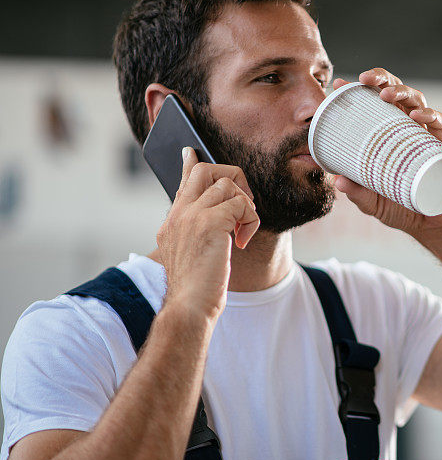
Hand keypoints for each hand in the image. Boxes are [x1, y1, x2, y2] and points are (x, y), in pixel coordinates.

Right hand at [156, 147, 259, 319]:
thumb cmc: (195, 290)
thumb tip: (221, 219)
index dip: (190, 164)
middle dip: (232, 178)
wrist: (188, 308)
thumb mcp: (192, 256)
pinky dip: (251, 220)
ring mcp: (192, 216)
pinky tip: (243, 242)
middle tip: (244, 203)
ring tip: (243, 229)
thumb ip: (200, 233)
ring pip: (227, 183)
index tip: (191, 151)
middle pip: (205, 170)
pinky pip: (242, 204)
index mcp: (172, 222)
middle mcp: (178, 214)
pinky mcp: (210, 223)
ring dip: (245, 204)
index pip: (182, 183)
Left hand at [329, 68, 441, 238]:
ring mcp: (424, 134)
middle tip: (364, 79)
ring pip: (416, 99)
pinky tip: (416, 115)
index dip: (357, 90)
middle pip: (394, 92)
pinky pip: (438, 122)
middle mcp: (405, 127)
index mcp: (385, 133)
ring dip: (401, 91)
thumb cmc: (399, 207)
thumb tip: (337, 181)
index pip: (371, 104)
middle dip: (380, 79)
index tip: (339, 83)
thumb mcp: (372, 202)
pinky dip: (428, 114)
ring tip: (385, 94)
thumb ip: (357, 192)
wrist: (429, 223)